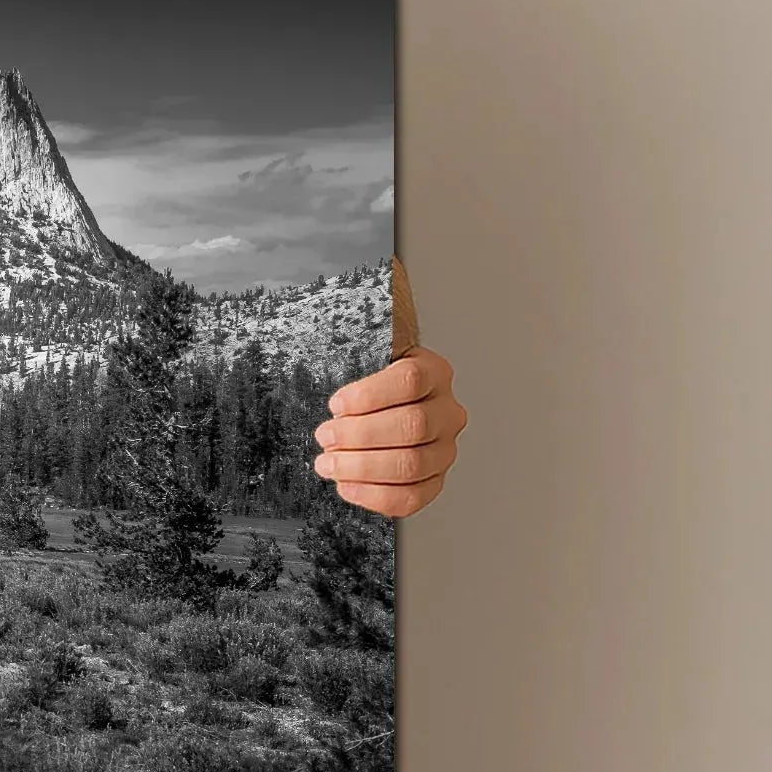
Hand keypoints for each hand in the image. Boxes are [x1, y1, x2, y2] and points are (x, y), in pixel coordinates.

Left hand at [311, 255, 465, 515]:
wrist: (376, 407)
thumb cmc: (364, 374)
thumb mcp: (361, 344)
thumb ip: (362, 320)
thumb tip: (375, 274)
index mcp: (434, 369)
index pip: (411, 379)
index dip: (369, 394)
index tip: (334, 401)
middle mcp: (448, 409)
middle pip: (411, 424)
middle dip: (358, 434)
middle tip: (323, 435)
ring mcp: (445, 448)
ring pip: (411, 463)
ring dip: (361, 467)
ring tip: (326, 462)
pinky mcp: (434, 480)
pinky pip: (411, 498)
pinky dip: (375, 497)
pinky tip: (345, 486)